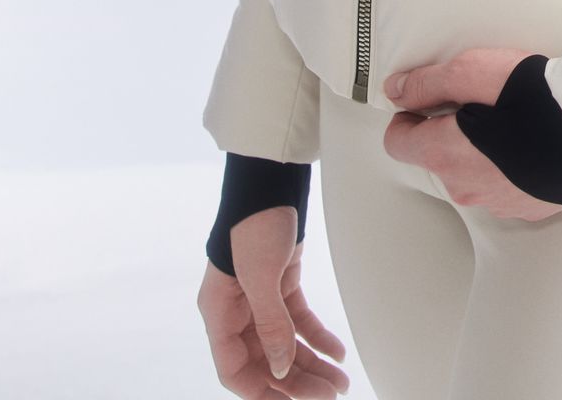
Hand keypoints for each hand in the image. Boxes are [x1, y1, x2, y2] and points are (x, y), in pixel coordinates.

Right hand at [197, 210, 349, 398]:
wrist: (270, 183)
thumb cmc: (254, 224)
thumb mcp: (260, 275)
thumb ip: (270, 324)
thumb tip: (280, 368)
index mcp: (220, 313)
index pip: (234, 369)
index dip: (260, 390)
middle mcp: (237, 312)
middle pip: (265, 361)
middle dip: (296, 382)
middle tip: (329, 395)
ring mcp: (260, 300)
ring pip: (286, 345)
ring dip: (312, 364)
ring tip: (341, 382)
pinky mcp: (281, 286)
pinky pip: (298, 322)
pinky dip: (318, 338)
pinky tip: (338, 352)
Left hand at [383, 48, 561, 220]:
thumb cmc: (531, 95)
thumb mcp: (470, 71)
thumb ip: (426, 82)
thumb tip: (395, 91)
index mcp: (443, 154)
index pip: (398, 143)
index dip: (410, 117)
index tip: (433, 101)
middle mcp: (463, 187)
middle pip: (439, 158)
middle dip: (451, 132)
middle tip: (482, 102)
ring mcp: (496, 202)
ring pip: (473, 175)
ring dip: (482, 152)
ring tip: (514, 121)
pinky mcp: (528, 208)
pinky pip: (506, 187)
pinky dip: (511, 167)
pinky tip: (534, 143)